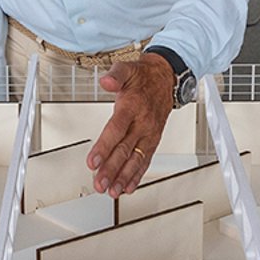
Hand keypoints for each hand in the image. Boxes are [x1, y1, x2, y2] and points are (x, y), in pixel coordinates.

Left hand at [89, 53, 174, 196]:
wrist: (167, 78)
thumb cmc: (144, 77)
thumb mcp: (127, 69)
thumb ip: (116, 75)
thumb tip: (106, 80)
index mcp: (133, 106)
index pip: (117, 129)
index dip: (104, 147)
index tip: (93, 162)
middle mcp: (143, 123)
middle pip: (125, 150)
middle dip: (112, 170)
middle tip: (100, 183)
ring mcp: (149, 134)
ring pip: (136, 160)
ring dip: (124, 177)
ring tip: (112, 191)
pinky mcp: (153, 141)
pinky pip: (145, 160)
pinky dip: (137, 176)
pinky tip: (127, 187)